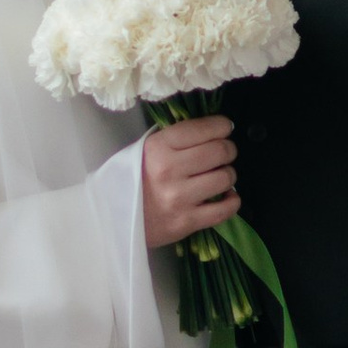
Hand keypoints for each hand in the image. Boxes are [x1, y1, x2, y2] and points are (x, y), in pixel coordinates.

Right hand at [142, 115, 238, 251]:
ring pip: (225, 178)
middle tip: (224, 153)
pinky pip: (225, 209)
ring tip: (220, 176)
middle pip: (220, 151)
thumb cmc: (133, 179)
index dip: (222, 126)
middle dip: (228, 149)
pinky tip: (227, 196)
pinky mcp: (186, 222)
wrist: (114, 218)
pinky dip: (233, 201)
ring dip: (229, 174)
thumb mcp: (145, 149)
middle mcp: (168, 170)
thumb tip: (214, 130)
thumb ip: (176, 138)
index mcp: (157, 147)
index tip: (225, 128)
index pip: (203, 128)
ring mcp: (178, 198)